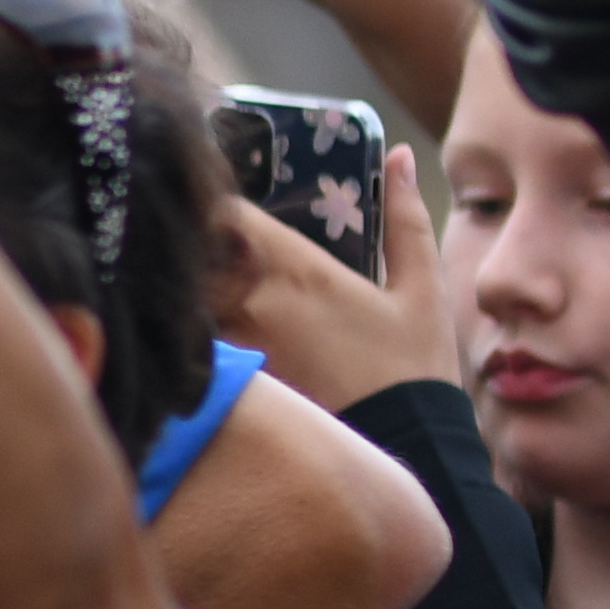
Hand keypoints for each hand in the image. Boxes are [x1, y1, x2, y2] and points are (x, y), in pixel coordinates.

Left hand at [207, 151, 449, 418]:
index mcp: (296, 271)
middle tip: (199, 244)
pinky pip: (196, 351)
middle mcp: (254, 305)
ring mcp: (237, 348)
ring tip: (193, 288)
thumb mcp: (422, 289)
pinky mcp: (233, 386)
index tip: (217, 203)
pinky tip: (204, 338)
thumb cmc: (414, 369)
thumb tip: (400, 157)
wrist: (407, 451)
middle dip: (192, 248)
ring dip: (187, 293)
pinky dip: (192, 338)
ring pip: (188, 305)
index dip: (212, 205)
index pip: (224, 216)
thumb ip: (406, 219)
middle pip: (192, 258)